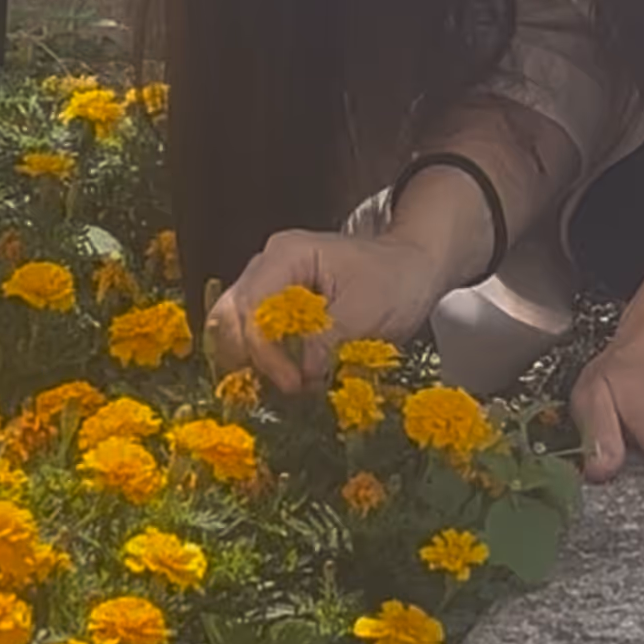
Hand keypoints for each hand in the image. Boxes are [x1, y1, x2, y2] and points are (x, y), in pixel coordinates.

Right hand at [204, 229, 447, 394]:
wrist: (413, 270)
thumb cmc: (394, 279)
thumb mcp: (365, 311)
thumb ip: (328, 340)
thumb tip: (303, 375)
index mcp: (287, 254)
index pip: (253, 305)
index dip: (264, 350)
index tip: (291, 383)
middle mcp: (268, 267)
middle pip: (231, 315)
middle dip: (250, 358)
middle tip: (283, 389)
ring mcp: (269, 287)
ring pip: (237, 329)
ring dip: (256, 363)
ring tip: (288, 388)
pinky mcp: (278, 309)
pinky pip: (255, 338)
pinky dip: (266, 363)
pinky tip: (288, 381)